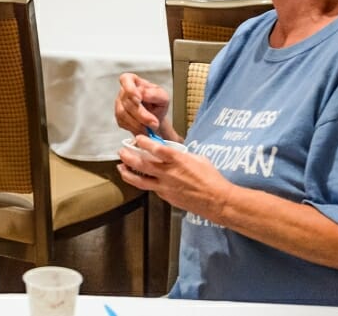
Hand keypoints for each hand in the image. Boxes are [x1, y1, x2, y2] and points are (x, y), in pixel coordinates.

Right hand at [114, 73, 169, 133]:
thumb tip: (143, 94)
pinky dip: (135, 128)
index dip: (130, 89)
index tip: (138, 99)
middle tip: (154, 123)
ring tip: (151, 128)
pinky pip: (123, 123)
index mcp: (134, 81)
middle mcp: (124, 91)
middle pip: (127, 102)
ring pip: (123, 114)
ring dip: (138, 123)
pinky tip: (144, 130)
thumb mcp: (163, 97)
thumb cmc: (158, 104)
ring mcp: (119, 104)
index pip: (126, 79)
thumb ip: (155, 94)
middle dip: (141, 114)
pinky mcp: (118, 117)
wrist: (155, 119)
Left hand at [117, 135, 231, 220]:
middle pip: (141, 163)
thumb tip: (173, 151)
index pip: (156, 148)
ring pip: (140, 180)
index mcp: (177, 160)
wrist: (217, 200)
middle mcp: (168, 173)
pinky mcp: (166, 197)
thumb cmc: (211, 178)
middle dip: (128, 156)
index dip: (143, 142)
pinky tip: (139, 179)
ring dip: (127, 172)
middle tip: (122, 151)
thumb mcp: (198, 159)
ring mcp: (165, 187)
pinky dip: (143, 183)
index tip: (137, 138)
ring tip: (120, 167)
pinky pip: (151, 188)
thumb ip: (182, 154)